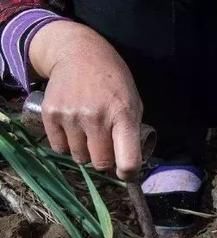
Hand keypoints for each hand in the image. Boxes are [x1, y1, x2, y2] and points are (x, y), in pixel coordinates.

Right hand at [29, 21, 142, 180]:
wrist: (79, 53)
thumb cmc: (114, 82)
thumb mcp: (134, 103)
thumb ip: (131, 133)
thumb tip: (128, 166)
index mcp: (123, 116)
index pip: (128, 161)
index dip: (128, 173)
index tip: (126, 172)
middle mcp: (96, 118)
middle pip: (100, 163)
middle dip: (105, 160)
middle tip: (106, 146)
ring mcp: (71, 116)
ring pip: (79, 157)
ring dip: (85, 151)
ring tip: (89, 131)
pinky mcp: (50, 114)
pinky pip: (59, 147)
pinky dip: (67, 144)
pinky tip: (74, 128)